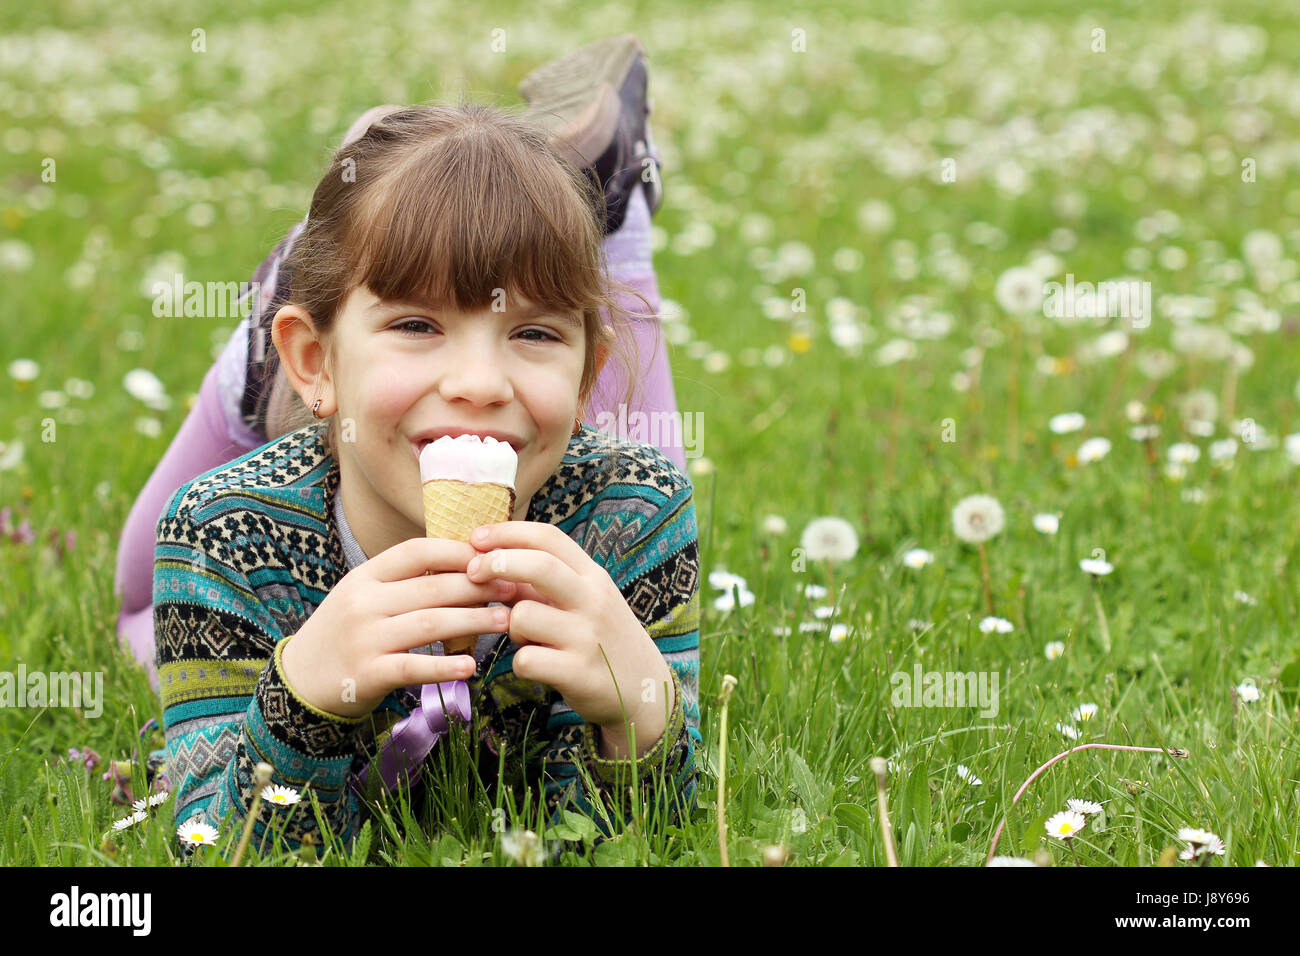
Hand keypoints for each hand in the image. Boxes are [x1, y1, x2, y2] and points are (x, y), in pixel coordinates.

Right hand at [280, 536, 515, 718]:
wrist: (299, 681)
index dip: (458, 552)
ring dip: (475, 621)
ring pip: (430, 623)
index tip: (493, 557)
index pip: (416, 551)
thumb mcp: (364, 596)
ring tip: (508, 621)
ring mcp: (365, 638)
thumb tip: (465, 562)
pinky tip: (472, 665)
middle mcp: (363, 603)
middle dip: (479, 586)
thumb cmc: (345, 633)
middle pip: (432, 587)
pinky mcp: (368, 674)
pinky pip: (413, 666)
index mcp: (365, 576)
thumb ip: (404, 581)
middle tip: (515, 589)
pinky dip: (445, 665)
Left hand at [466, 522, 674, 749]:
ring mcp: (587, 637)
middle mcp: (593, 601)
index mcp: (593, 576)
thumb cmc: (601, 637)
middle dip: (497, 563)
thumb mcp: (585, 600)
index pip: (548, 538)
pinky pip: (525, 660)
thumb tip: (490, 558)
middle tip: (473, 572)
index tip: (476, 538)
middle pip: (538, 566)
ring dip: (510, 626)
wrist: (644, 689)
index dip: (507, 532)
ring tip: (525, 638)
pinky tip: (535, 665)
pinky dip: (520, 663)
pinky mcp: (579, 674)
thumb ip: (545, 582)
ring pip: (522, 616)